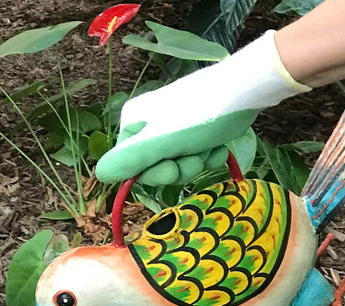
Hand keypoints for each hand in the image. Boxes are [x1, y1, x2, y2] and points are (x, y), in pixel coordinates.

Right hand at [95, 31, 309, 185]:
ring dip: (198, 162)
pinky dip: (209, 155)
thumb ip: (130, 160)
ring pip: (180, 164)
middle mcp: (150, 125)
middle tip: (195, 157)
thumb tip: (100, 175)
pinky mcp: (196, 130)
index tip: (172, 169)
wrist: (244, 91)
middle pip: (158, 168)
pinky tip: (219, 147)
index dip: (155, 174)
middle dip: (180, 167)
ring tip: (209, 147)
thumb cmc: (198, 116)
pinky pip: (196, 155)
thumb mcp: (160, 142)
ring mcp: (174, 127)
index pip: (133, 168)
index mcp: (134, 124)